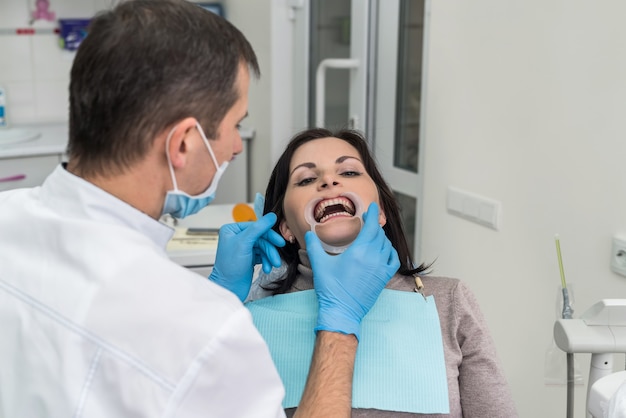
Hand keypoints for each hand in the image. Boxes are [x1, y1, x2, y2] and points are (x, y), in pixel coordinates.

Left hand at [209, 212, 284, 300]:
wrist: (229, 288)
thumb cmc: (230, 268)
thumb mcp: (244, 243)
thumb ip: (258, 228)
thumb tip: (271, 216)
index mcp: (232, 230)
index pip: (256, 227)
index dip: (269, 235)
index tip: (280, 241)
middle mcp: (237, 237)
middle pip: (262, 238)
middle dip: (270, 249)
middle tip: (277, 257)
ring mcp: (244, 248)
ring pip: (264, 247)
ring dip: (270, 257)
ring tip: (273, 265)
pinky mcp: (249, 258)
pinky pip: (263, 255)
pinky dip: (266, 262)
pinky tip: (266, 269)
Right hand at [305, 202, 399, 339]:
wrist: (342, 311)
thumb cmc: (331, 289)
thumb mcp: (319, 265)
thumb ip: (314, 246)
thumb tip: (309, 233)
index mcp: (359, 251)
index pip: (372, 226)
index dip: (373, 214)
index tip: (373, 207)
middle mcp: (373, 257)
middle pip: (379, 234)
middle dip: (374, 225)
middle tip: (368, 221)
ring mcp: (380, 268)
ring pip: (387, 245)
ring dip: (381, 237)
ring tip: (373, 235)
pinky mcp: (383, 278)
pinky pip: (393, 259)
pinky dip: (390, 251)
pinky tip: (384, 250)